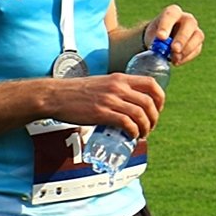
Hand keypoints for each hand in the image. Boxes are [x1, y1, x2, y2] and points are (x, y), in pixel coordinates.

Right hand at [50, 71, 165, 137]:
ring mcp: (110, 100)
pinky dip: (133, 131)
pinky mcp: (101, 113)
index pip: (151, 84)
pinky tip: (132, 136)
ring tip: (142, 134)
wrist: (55, 95)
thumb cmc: (77, 91)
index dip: (160, 98)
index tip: (158, 109)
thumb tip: (130, 102)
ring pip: (140, 114)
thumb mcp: (102, 83)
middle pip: (149, 102)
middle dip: (154, 117)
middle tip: (151, 126)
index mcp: (120, 78)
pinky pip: (126, 123)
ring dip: (146, 127)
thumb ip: (117, 88)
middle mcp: (118, 87)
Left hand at [145, 4, 204, 64]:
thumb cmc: (156, 36)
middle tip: (174, 49)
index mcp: (173, 12)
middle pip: (189, 23)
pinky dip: (187, 57)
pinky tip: (177, 61)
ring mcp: (195, 30)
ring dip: (187, 49)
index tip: (161, 37)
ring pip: (197, 36)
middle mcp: (186, 18)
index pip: (171, 14)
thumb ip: (155, 41)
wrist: (162, 41)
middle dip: (182, 37)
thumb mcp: (152, 36)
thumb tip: (160, 48)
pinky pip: (197, 49)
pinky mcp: (198, 42)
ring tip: (174, 58)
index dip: (166, 25)